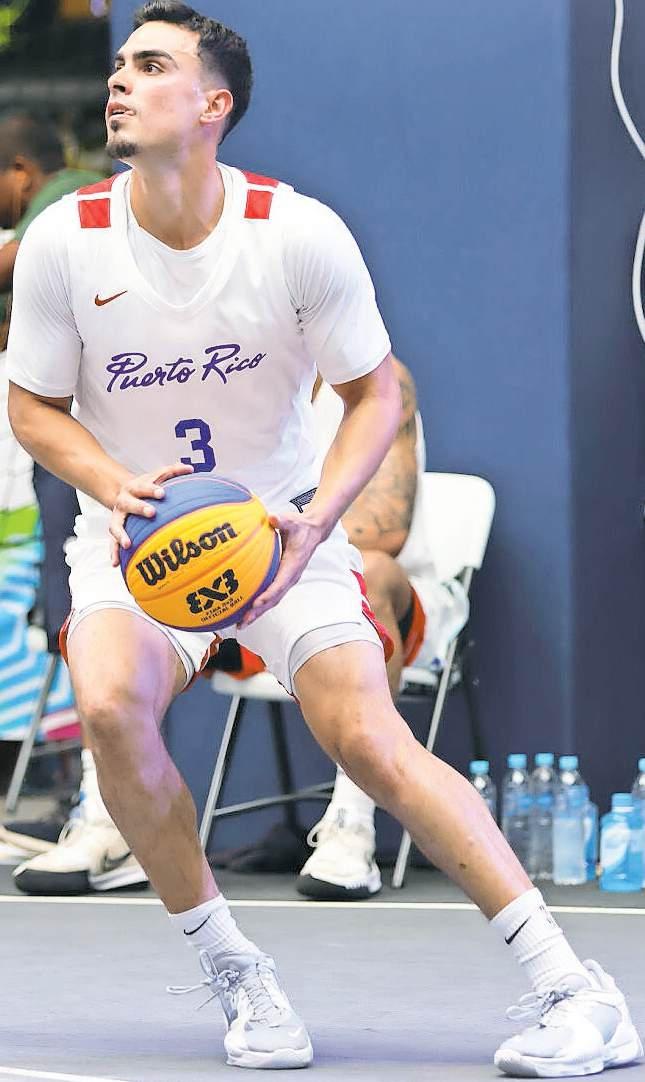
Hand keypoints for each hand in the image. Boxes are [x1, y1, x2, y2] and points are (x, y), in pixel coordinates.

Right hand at [109, 461, 193, 566]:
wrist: (122, 492)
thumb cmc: (145, 487)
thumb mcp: (156, 476)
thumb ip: (173, 471)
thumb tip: (190, 468)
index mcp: (135, 488)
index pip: (143, 487)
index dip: (152, 489)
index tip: (162, 493)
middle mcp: (124, 502)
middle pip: (129, 504)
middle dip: (139, 508)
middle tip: (152, 512)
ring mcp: (117, 517)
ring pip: (116, 525)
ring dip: (121, 535)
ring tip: (128, 544)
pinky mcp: (115, 530)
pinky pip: (112, 542)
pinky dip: (113, 553)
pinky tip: (115, 564)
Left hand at [238, 509, 325, 626]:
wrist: (312, 532)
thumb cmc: (301, 527)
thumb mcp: (293, 521)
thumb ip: (283, 520)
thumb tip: (273, 517)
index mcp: (293, 566)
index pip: (280, 584)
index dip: (268, 595)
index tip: (256, 604)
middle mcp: (290, 577)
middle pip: (273, 599)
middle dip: (259, 612)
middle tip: (244, 622)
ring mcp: (285, 581)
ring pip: (271, 601)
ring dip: (257, 613)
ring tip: (241, 623)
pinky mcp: (281, 580)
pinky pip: (269, 595)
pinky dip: (258, 605)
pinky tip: (244, 609)